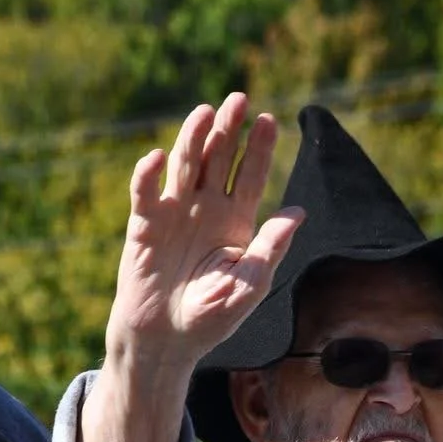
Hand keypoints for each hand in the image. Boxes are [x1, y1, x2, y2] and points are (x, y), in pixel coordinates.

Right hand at [108, 92, 302, 372]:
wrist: (166, 341)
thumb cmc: (211, 318)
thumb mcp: (249, 285)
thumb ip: (270, 249)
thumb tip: (298, 212)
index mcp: (236, 222)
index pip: (251, 176)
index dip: (259, 149)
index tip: (269, 120)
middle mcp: (206, 209)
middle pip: (219, 160)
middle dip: (228, 130)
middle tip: (238, 100)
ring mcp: (174, 213)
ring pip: (186, 167)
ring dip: (194, 139)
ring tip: (205, 112)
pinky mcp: (144, 225)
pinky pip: (145, 193)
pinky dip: (149, 175)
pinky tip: (159, 158)